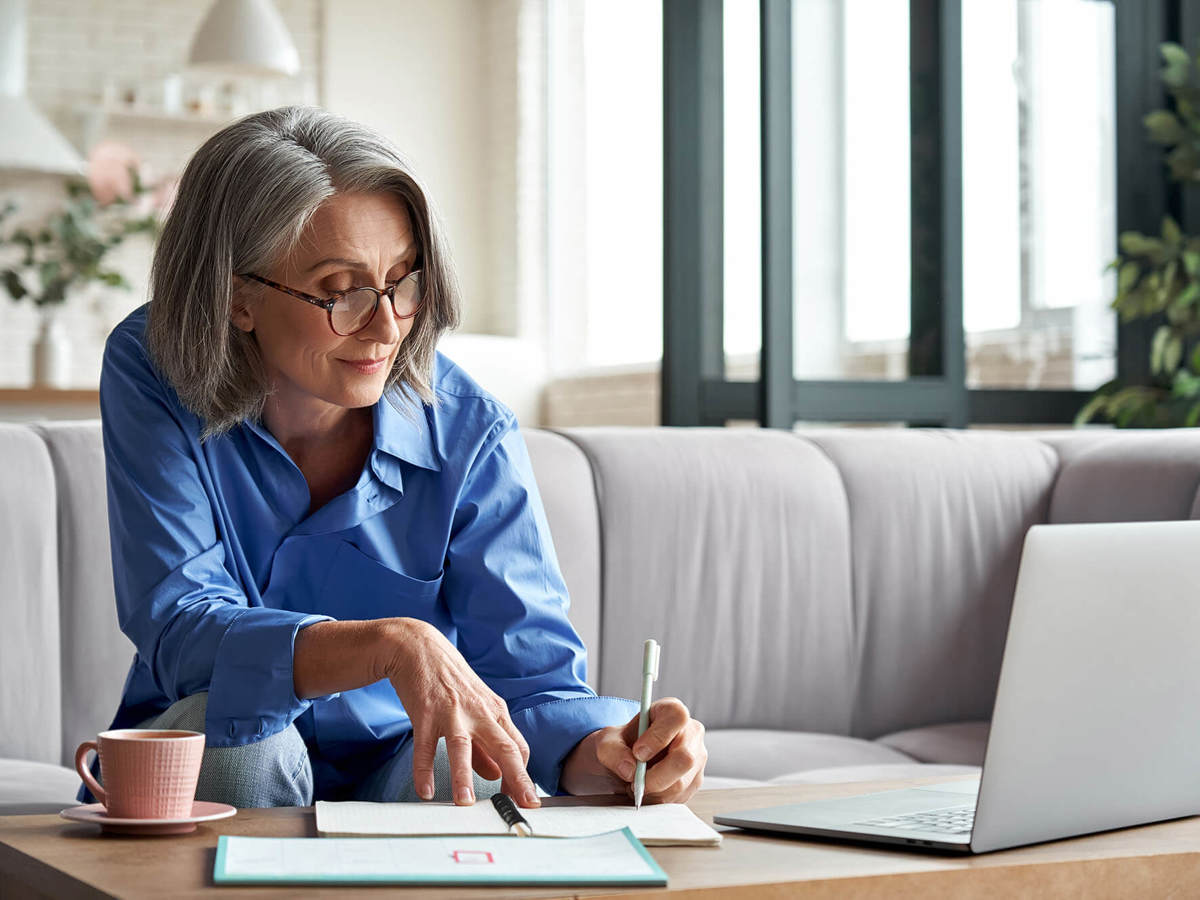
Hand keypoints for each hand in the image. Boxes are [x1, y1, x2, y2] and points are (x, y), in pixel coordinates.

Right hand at [376, 617, 539, 807]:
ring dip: (464, 776)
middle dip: (517, 778)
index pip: (518, 747)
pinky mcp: (425, 712)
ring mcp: (452, 711)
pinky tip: (425, 791)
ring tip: (465, 804)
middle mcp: (478, 711)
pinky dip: (423, 770)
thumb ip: (485, 744)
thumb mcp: (475, 708)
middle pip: (504, 747)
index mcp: (495, 710)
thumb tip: (496, 775)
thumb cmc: (450, 681)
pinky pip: (424, 746)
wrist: (419, 647)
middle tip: (524, 806)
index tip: (525, 799)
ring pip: (462, 747)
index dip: (523, 774)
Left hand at [559, 698, 706, 802]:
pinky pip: (679, 797)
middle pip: (684, 758)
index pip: (676, 718)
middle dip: (655, 777)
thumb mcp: (607, 742)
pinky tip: (647, 791)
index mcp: (671, 711)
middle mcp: (691, 733)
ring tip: (636, 785)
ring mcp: (697, 758)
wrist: (626, 760)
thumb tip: (630, 769)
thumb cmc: (622, 744)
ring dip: (653, 791)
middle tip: (634, 781)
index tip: (638, 752)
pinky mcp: (694, 781)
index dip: (658, 737)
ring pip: (681, 783)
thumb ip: (613, 751)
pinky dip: (658, 799)